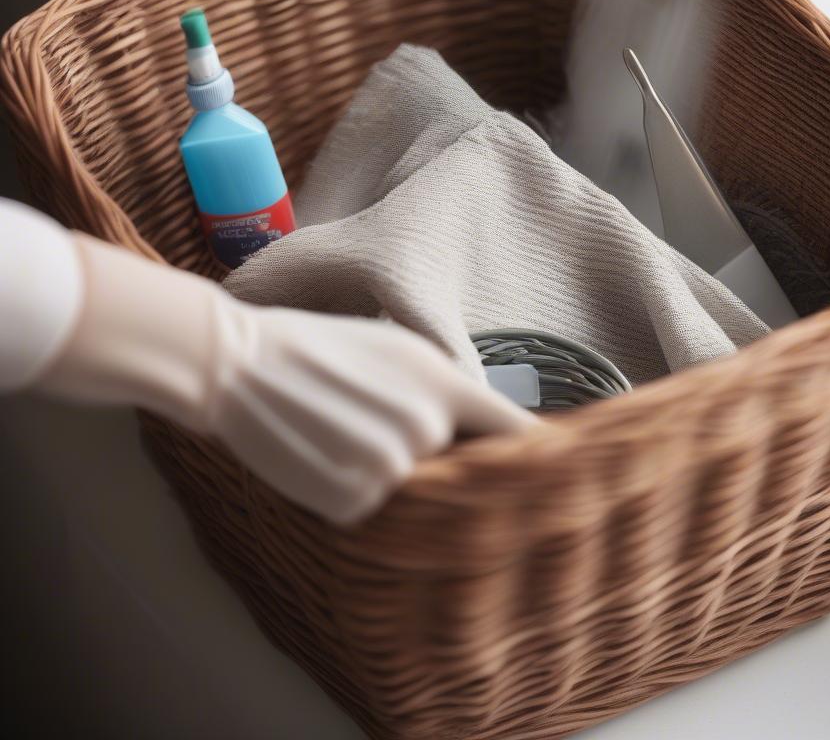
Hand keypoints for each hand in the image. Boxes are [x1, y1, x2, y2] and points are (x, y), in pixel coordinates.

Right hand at [33, 234, 537, 524]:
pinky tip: (320, 453)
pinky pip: (367, 507)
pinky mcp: (352, 499)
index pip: (513, 430)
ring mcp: (390, 467)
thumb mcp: (394, 349)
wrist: (241, 362)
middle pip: (451, 464)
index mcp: (442, 382)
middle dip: (423, 452)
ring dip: (379, 471)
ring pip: (406, 488)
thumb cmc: (320, 345)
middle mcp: (427, 426)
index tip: (566, 473)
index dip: (539, 455)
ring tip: (340, 428)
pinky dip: (347, 491)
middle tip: (371, 417)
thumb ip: (443, 389)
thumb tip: (484, 431)